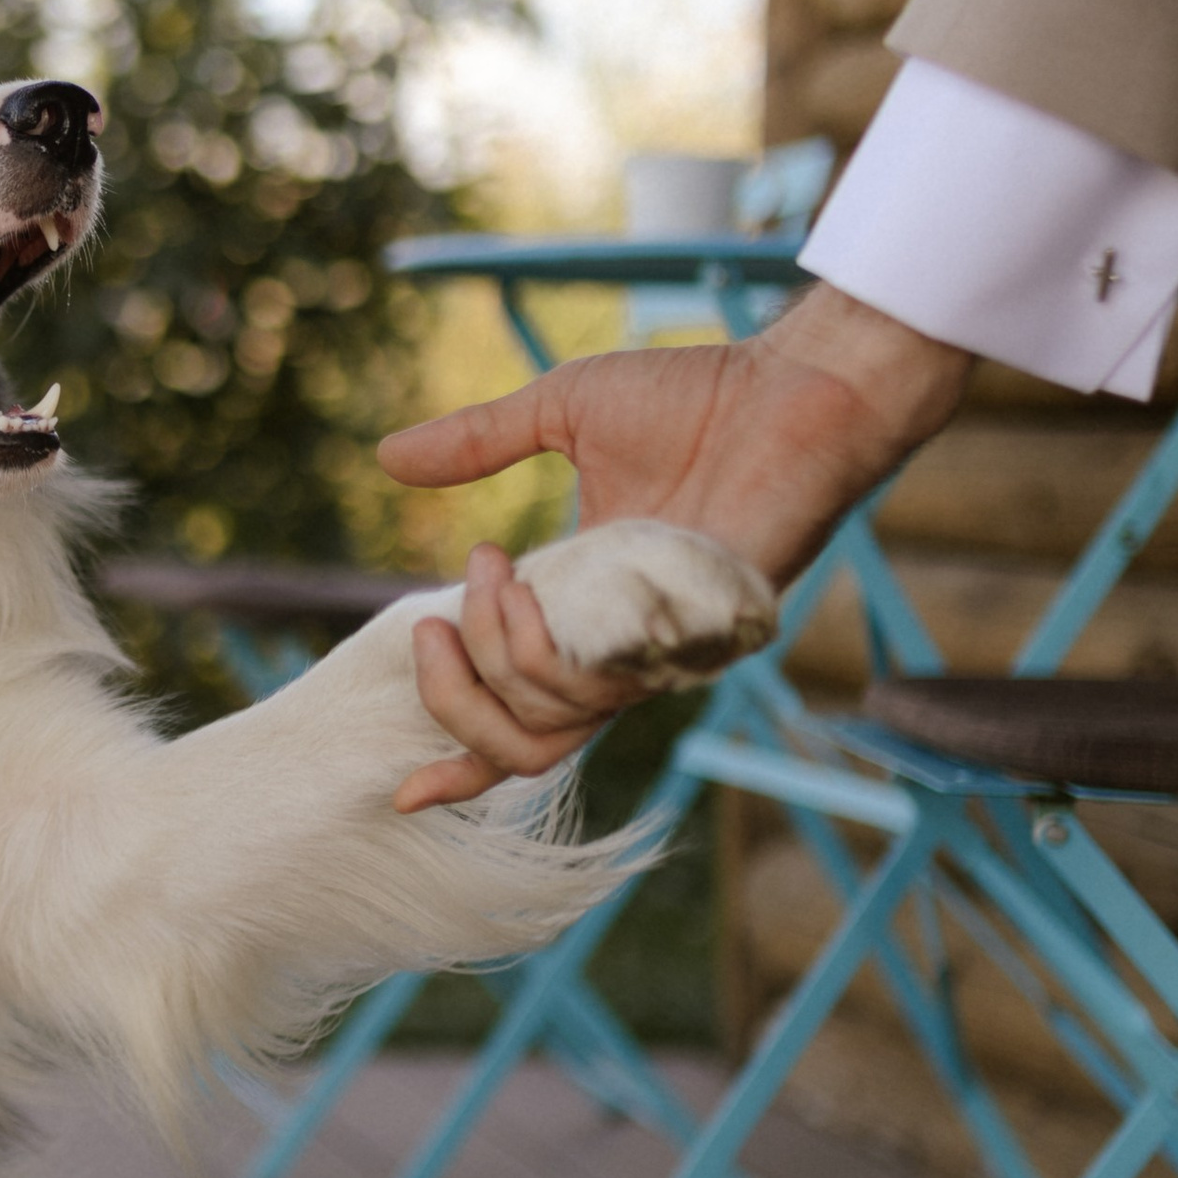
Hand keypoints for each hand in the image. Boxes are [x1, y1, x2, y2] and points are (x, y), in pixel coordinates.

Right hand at [380, 284, 966, 807]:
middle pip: (522, 745)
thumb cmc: (691, 398)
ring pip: (553, 716)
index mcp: (585, 613)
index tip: (403, 790)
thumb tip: (387, 456)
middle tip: (431, 624)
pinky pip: (606, 684)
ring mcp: (662, 653)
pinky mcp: (700, 642)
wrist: (789, 386)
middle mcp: (621, 651)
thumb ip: (478, 443)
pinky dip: (545, 644)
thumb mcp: (560, 414)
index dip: (463, 761)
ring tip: (489, 568)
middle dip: (453, 700)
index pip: (522, 715)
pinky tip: (528, 578)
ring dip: (495, 651)